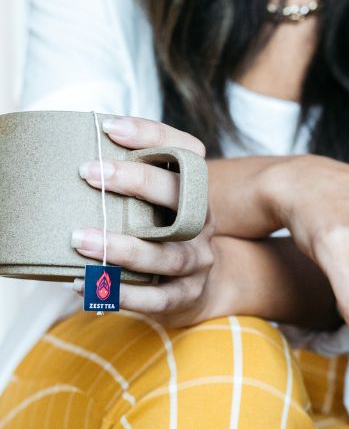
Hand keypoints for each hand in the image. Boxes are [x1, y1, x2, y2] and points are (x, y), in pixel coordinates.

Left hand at [72, 116, 216, 327]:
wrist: (198, 288)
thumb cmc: (161, 237)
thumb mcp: (157, 205)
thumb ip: (128, 185)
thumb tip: (66, 159)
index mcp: (194, 191)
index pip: (187, 152)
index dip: (153, 136)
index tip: (110, 129)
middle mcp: (202, 223)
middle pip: (180, 199)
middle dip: (137, 182)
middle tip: (89, 172)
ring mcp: (197, 262)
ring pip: (168, 256)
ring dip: (123, 247)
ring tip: (80, 239)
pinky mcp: (185, 296)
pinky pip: (156, 299)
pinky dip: (121, 294)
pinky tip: (85, 284)